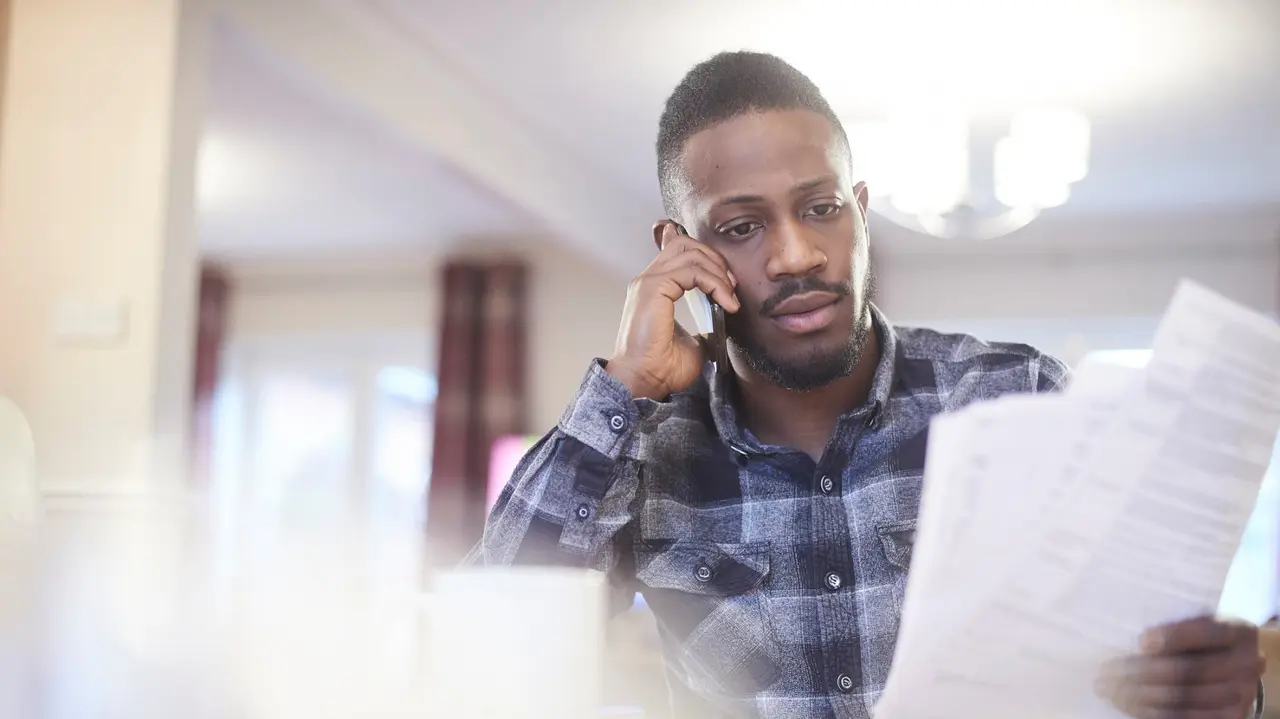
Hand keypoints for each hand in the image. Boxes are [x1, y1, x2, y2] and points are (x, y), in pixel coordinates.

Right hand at [606, 223, 738, 399]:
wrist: (645, 382)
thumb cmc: (663, 367)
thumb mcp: (695, 338)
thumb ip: (705, 319)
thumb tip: (722, 314)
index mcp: (655, 287)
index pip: (680, 250)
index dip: (708, 260)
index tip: (727, 286)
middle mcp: (648, 279)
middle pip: (686, 243)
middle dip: (715, 260)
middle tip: (731, 287)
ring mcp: (648, 281)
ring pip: (690, 252)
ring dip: (718, 272)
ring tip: (730, 297)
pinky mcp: (653, 288)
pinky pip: (691, 271)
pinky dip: (714, 283)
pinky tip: (725, 303)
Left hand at [1098, 615, 1264, 718]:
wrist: (1237, 664)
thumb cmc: (1203, 638)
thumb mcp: (1197, 621)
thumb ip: (1174, 625)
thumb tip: (1129, 638)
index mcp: (1238, 631)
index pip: (1205, 632)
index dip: (1173, 637)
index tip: (1141, 641)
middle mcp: (1246, 664)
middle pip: (1189, 670)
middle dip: (1142, 672)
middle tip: (1106, 672)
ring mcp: (1241, 695)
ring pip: (1184, 698)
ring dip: (1141, 696)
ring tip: (1109, 690)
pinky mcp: (1230, 717)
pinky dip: (1154, 713)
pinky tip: (1129, 706)